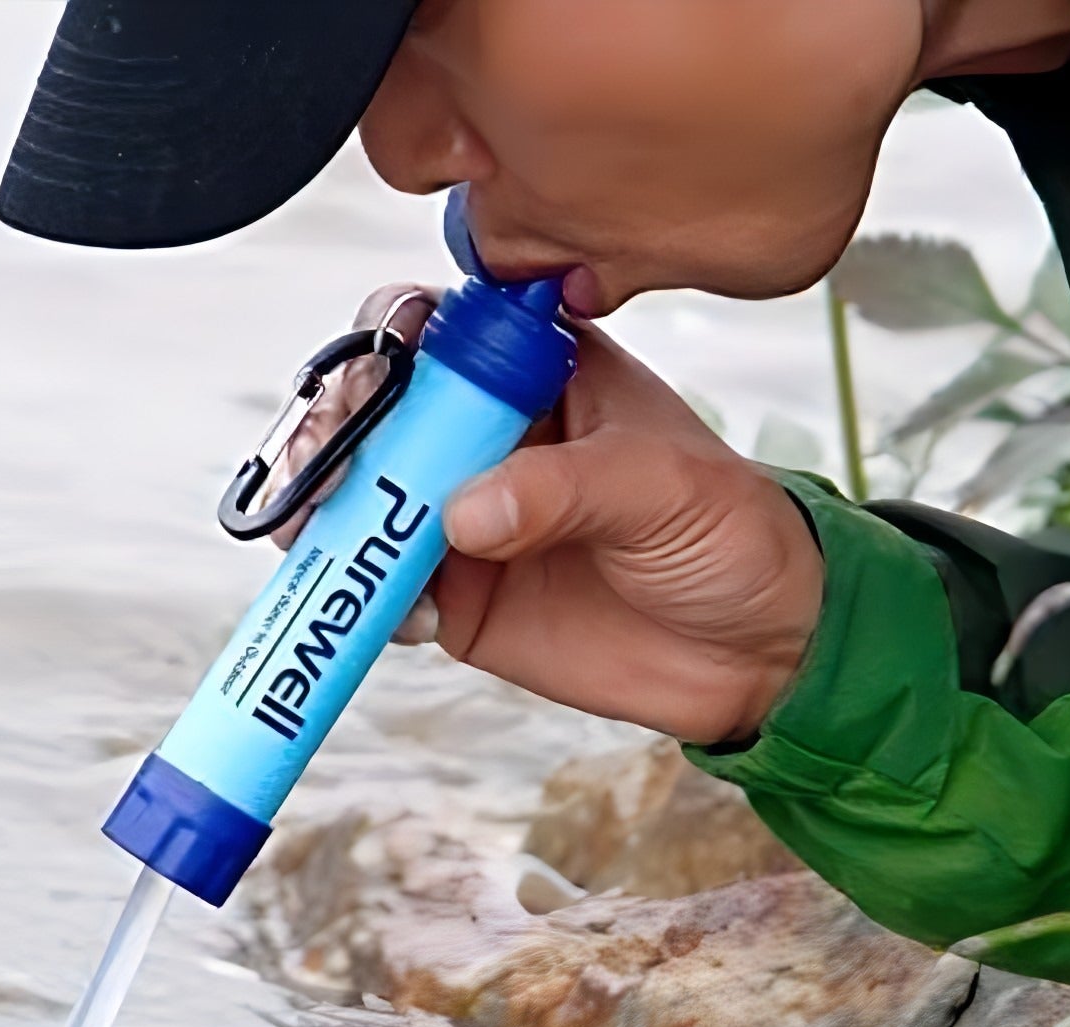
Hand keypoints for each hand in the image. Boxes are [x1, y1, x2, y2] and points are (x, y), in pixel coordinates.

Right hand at [274, 285, 823, 744]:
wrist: (753, 653)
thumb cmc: (731, 537)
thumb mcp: (661, 489)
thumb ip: (564, 490)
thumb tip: (463, 513)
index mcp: (539, 375)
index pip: (443, 330)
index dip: (389, 340)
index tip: (372, 376)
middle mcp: (487, 440)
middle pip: (379, 413)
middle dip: (335, 429)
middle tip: (323, 462)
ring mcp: (462, 521)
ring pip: (363, 502)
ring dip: (325, 513)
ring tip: (316, 530)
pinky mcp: (455, 599)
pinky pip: (382, 591)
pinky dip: (362, 596)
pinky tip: (393, 607)